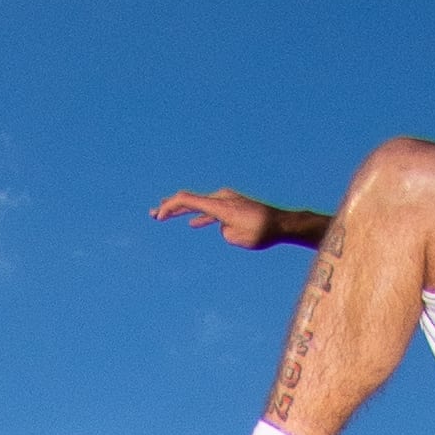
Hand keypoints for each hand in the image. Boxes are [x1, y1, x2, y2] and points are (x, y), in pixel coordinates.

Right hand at [150, 185, 289, 246]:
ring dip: (183, 211)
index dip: (170, 206)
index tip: (158, 216)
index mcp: (218, 205)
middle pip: (190, 200)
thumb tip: (223, 227)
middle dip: (171, 207)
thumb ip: (224, 231)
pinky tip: (192, 224)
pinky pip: (211, 211)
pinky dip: (201, 216)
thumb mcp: (237, 236)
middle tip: (153, 214)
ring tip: (167, 215)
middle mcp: (221, 198)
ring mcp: (227, 201)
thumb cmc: (260, 231)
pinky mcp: (233, 207)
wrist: (280, 224)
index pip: (188, 200)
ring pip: (199, 205)